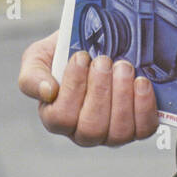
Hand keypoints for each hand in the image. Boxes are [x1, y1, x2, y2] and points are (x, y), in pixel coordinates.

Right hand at [18, 30, 158, 145]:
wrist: (99, 43)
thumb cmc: (66, 53)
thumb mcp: (39, 57)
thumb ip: (32, 75)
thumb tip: (47, 92)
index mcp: (56, 117)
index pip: (61, 117)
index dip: (73, 87)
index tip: (81, 57)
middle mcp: (83, 132)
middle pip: (91, 128)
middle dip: (100, 91)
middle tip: (104, 61)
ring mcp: (111, 133)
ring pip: (118, 132)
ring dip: (122, 96)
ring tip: (123, 67)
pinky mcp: (137, 127)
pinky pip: (143, 128)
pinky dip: (144, 105)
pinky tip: (141, 81)